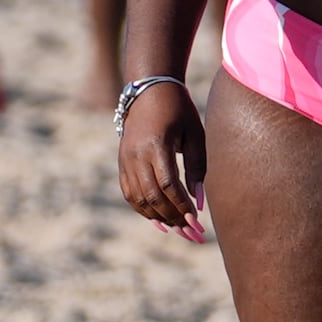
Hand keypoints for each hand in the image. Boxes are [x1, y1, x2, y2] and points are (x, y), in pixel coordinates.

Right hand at [113, 82, 206, 236]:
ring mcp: (126, 159)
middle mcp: (136, 154)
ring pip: (138, 199)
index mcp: (156, 144)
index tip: (196, 221)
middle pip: (152, 196)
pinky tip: (158, 219)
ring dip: (158, 216)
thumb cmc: (178, 110)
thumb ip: (197, 168)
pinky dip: (142, 209)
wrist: (148, 89)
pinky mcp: (122, 162)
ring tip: (177, 227)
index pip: (168, 185)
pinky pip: (129, 193)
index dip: (182, 206)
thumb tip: (198, 204)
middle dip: (173, 217)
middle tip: (191, 232)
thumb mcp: (194, 134)